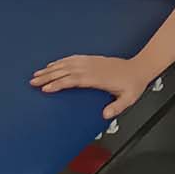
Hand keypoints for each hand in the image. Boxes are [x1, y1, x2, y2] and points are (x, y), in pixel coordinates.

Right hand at [31, 55, 149, 118]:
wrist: (141, 68)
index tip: (46, 88)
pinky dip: (63, 60)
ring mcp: (94, 62)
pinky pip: (76, 58)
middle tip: (33, 81)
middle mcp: (94, 68)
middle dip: (50, 75)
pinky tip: (55, 64)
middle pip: (68, 70)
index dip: (60, 83)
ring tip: (38, 73)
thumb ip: (116, 107)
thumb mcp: (128, 98)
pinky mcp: (94, 59)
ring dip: (53, 67)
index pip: (75, 80)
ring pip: (69, 63)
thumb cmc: (133, 84)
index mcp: (99, 78)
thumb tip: (105, 115)